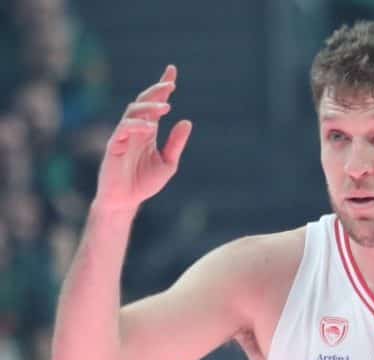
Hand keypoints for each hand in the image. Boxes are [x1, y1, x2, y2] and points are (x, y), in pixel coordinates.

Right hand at [95, 65, 192, 212]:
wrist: (125, 201)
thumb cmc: (144, 182)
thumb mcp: (168, 163)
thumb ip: (176, 143)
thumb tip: (187, 121)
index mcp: (148, 131)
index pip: (155, 104)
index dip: (162, 88)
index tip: (172, 71)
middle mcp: (135, 130)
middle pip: (143, 102)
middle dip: (156, 90)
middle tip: (171, 83)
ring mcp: (123, 136)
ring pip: (132, 112)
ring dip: (148, 106)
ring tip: (166, 106)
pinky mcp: (113, 146)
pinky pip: (122, 129)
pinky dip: (136, 125)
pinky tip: (150, 126)